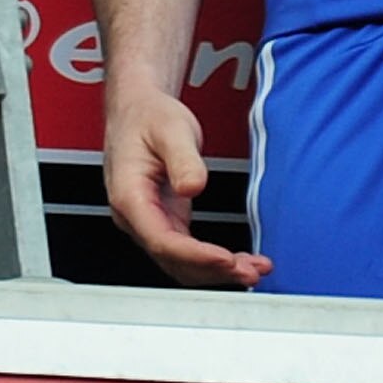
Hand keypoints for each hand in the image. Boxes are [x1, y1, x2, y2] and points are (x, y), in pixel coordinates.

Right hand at [99, 82, 266, 287]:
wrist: (138, 110)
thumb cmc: (149, 117)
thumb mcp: (171, 129)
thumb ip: (183, 159)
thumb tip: (193, 187)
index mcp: (129, 197)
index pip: (161, 240)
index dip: (195, 255)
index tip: (225, 259)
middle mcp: (135, 217)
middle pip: (172, 259)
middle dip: (211, 271)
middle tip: (249, 271)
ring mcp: (149, 221)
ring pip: (179, 261)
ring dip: (214, 271)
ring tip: (252, 269)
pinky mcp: (164, 219)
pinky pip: (185, 250)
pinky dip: (210, 260)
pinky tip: (236, 260)